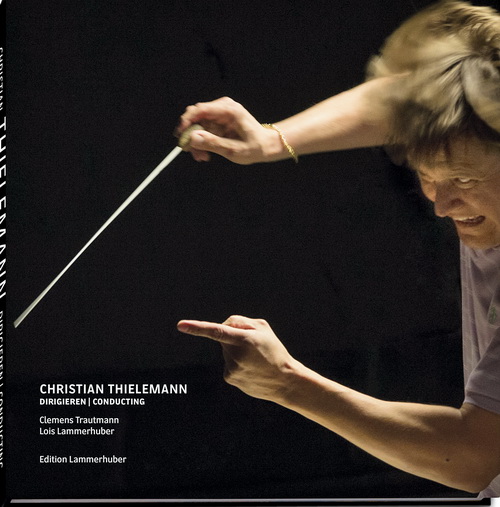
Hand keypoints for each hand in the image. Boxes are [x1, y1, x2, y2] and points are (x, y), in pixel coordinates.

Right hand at [176, 97, 282, 163]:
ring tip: (201, 157)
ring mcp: (220, 113)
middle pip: (196, 116)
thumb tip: (192, 138)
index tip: (180, 135)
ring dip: (196, 141)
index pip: (201, 109)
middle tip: (190, 152)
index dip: (187, 121)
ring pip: (198, 124)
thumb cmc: (255, 147)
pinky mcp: (218, 120)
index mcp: (229, 110)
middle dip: (191, 135)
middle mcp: (223, 107)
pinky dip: (202, 141)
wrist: (266, 145)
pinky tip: (206, 153)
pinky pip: (203, 129)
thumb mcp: (234, 150)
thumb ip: (213, 144)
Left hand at [177, 315, 298, 401]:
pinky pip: (227, 362)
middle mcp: (236, 355)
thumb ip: (240, 321)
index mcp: (244, 340)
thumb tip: (222, 326)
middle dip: (233, 336)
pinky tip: (250, 368)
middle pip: (224, 337)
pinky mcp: (229, 378)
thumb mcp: (263, 328)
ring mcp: (231, 369)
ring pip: (225, 351)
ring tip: (254, 359)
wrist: (284, 381)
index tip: (181, 325)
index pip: (216, 331)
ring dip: (235, 350)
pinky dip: (236, 362)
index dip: (197, 328)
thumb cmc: (274, 350)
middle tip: (253, 346)